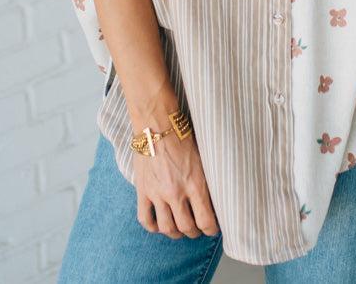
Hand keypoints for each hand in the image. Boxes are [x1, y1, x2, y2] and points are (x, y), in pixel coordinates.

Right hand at [133, 122, 219, 238]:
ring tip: (179, 229)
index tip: (212, 228)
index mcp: (195, 183)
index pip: (206, 221)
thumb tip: (213, 199)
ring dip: (175, 233)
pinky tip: (159, 224)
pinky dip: (153, 227)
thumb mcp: (202, 158)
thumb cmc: (182, 136)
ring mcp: (157, 193)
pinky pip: (145, 219)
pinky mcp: (142, 190)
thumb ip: (205, 180)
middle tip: (196, 229)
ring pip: (167, 228)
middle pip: (187, 228)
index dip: (211, 230)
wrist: (156, 123)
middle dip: (194, 232)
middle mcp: (176, 192)